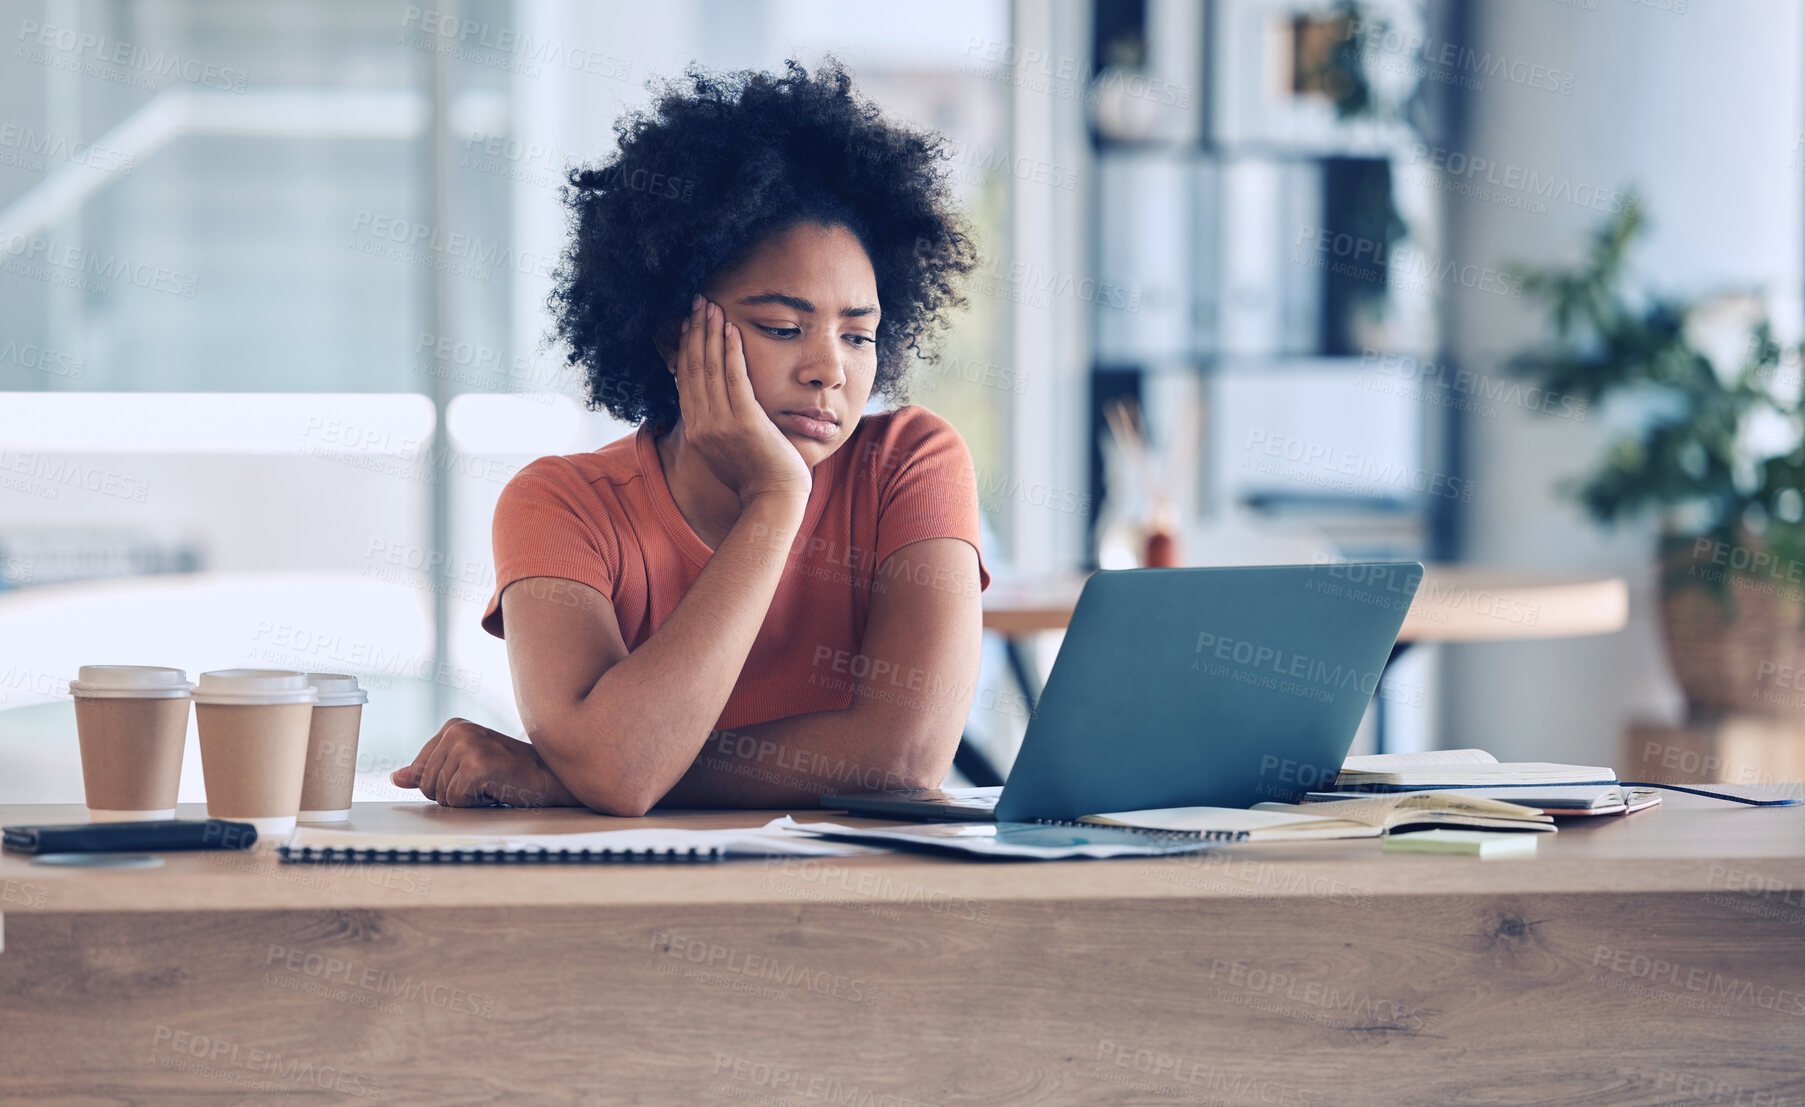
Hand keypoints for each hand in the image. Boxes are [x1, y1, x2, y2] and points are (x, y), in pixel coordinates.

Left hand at [391, 718, 578, 807]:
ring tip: (489, 785)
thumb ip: (430, 769)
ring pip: (438, 794)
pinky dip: (474, 804)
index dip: (442, 783)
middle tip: (482, 783)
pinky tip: (494, 790)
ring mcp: (466, 746)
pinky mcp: (475, 765)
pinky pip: (454, 801)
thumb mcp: (465, 766)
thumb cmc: (510, 772)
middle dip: (451, 793)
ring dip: (464, 799)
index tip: (471, 777)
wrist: (548, 777)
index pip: (419, 770)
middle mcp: (456, 731)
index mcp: (452, 727)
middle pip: (425, 783)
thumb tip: (397, 777)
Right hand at [675, 295, 811, 506]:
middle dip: (694, 332)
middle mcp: (703, 425)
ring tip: (711, 306)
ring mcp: (722, 424)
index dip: (685, 349)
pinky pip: (735, 379)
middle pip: (693, 369)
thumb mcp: (727, 450)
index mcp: (697, 431)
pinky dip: (731, 352)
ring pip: (710, 369)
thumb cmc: (758, 476)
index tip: (687, 324)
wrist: (773, 499)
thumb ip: (717, 426)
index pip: (686, 381)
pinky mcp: (745, 422)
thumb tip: (717, 405)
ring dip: (710, 334)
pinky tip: (731, 330)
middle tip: (696, 303)